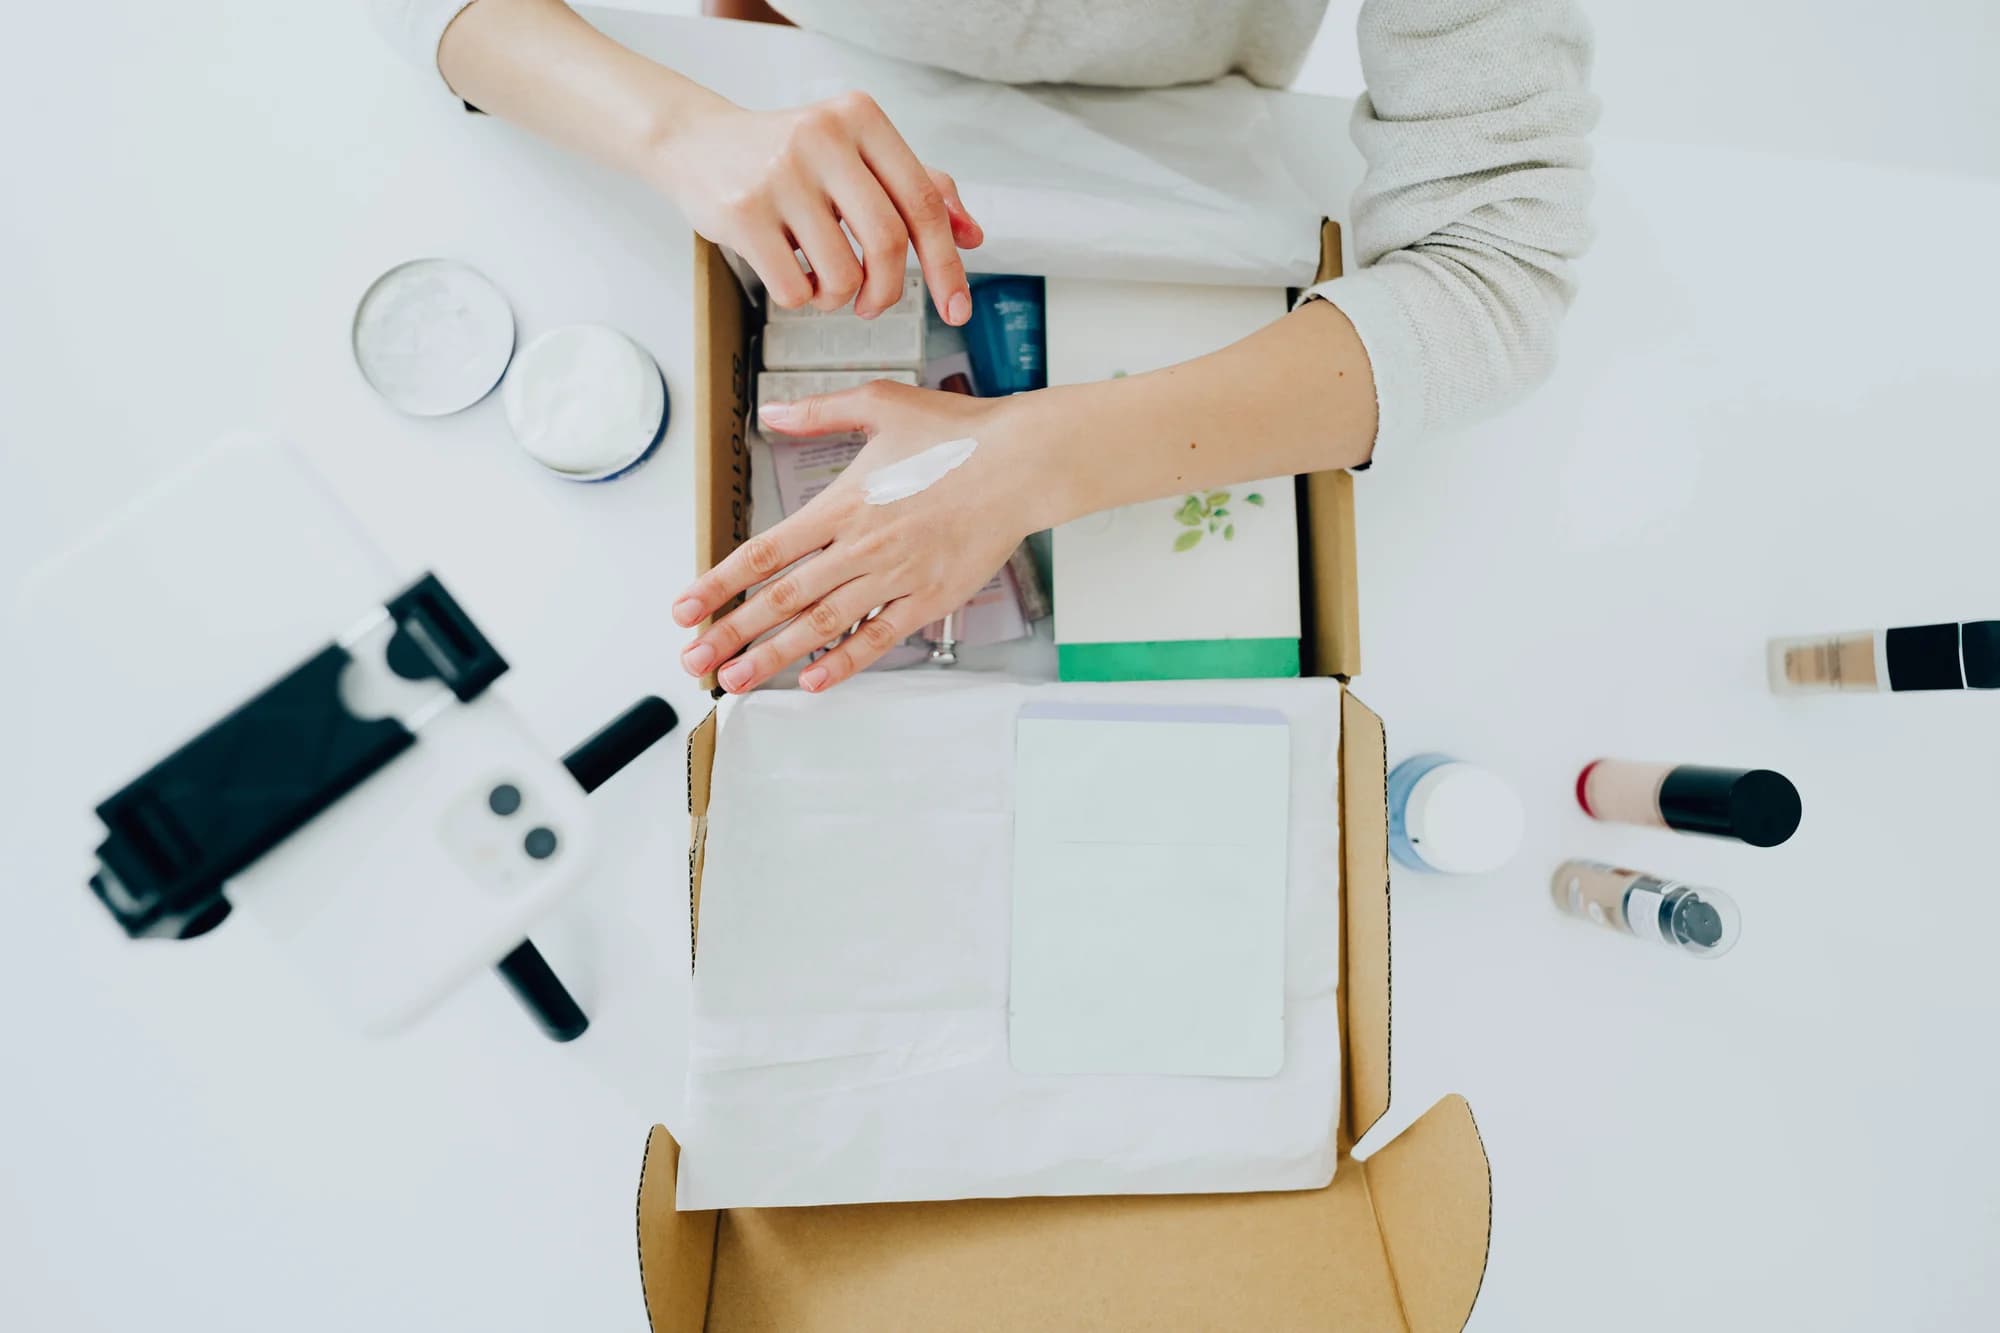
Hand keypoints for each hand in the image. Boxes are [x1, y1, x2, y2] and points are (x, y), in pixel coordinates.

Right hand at [652, 90, 983, 321]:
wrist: (697, 143)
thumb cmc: (788, 156)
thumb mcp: (855, 154)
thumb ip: (917, 187)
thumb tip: (971, 235)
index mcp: (860, 117)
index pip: (923, 203)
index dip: (948, 264)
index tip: (957, 309)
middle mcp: (823, 137)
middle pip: (889, 243)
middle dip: (889, 291)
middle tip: (873, 305)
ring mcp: (780, 174)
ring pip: (843, 275)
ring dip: (837, 298)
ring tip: (820, 281)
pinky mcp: (743, 212)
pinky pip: (796, 290)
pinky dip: (801, 298)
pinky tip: (788, 273)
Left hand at [673, 381, 1044, 693]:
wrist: (1021, 463)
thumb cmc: (958, 433)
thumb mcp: (879, 403)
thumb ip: (817, 412)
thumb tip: (770, 411)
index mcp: (842, 504)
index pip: (765, 553)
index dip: (718, 584)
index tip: (685, 609)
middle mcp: (861, 546)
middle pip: (781, 599)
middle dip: (731, 633)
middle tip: (693, 661)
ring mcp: (895, 577)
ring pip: (822, 626)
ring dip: (774, 657)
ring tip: (734, 680)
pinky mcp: (929, 598)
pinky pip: (879, 637)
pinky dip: (845, 662)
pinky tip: (813, 681)